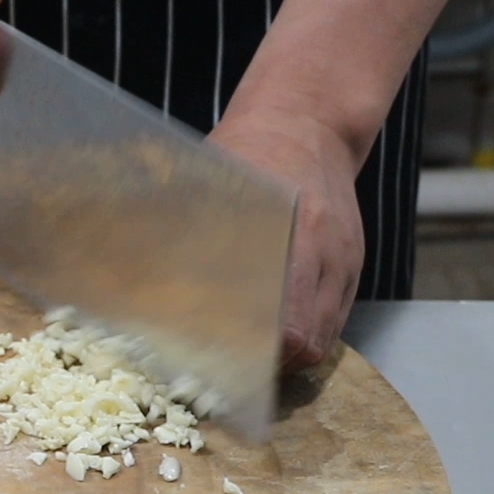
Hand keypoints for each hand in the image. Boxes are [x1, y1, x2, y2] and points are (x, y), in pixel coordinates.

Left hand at [208, 107, 364, 371]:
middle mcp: (330, 254)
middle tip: (229, 370)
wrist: (309, 123)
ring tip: (249, 359)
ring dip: (288, 358)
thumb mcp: (215, 188)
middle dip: (270, 367)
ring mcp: (346, 264)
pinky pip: (333, 322)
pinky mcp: (352, 267)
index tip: (222, 362)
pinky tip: (273, 334)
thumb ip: (187, 237)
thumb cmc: (250, 153)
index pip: (288, 326)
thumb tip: (141, 282)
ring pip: (324, 340)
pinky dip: (304, 336)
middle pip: (307, 343)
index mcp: (298, 232)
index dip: (258, 355)